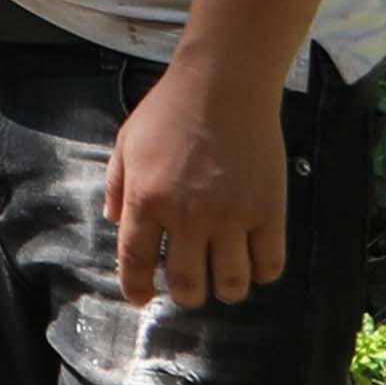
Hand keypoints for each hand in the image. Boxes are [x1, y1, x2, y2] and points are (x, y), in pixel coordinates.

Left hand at [102, 59, 292, 309]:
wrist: (224, 86)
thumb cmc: (170, 110)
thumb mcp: (127, 142)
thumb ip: (117, 185)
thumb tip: (116, 223)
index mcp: (146, 200)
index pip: (135, 263)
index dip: (137, 289)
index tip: (141, 298)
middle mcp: (187, 217)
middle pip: (186, 284)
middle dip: (185, 294)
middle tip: (188, 287)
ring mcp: (231, 217)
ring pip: (230, 284)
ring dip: (224, 290)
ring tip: (221, 280)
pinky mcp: (269, 212)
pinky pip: (269, 265)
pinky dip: (261, 273)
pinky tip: (253, 263)